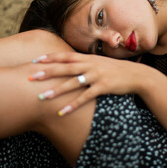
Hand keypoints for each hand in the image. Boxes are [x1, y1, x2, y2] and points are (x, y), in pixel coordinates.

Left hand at [28, 52, 156, 115]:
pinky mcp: (103, 87)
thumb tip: (69, 64)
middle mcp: (90, 65)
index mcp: (87, 58)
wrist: (136, 75)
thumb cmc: (114, 70)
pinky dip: (73, 104)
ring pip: (72, 83)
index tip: (34, 61)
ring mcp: (96, 75)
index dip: (49, 58)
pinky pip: (85, 97)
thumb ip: (84, 63)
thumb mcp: (99, 62)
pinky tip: (62, 112)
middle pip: (64, 68)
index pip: (64, 56)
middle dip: (46, 72)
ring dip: (56, 90)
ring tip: (42, 97)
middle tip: (30, 77)